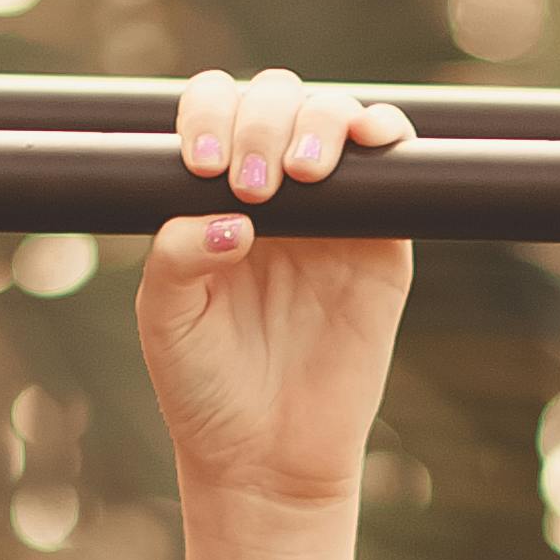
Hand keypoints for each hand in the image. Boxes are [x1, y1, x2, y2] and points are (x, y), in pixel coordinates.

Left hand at [137, 69, 414, 506]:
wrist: (265, 459)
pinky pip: (393, 165)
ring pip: (333, 117)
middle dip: (262, 122)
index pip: (215, 111)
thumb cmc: (205, 387)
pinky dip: (387, 134)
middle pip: (276, 99)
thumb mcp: (167, 320)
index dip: (211, 115)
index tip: (204, 166)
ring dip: (319, 121)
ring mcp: (332, 210)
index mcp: (214, 193)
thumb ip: (176, 258)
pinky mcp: (382, 240)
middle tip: (252, 183)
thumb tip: (230, 216)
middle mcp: (274, 188)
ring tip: (302, 174)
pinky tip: (371, 140)